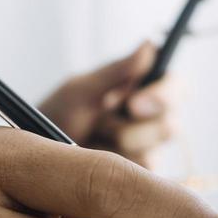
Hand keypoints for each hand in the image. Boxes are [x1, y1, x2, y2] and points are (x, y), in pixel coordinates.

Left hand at [38, 41, 173, 167]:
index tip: (133, 105)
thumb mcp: (82, 89)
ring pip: (151, 152)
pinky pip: (137, 173)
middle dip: (132, 129)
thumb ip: (116, 71)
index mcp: (146, 88)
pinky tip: (94, 156)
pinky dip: (112, 164)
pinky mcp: (137, 172)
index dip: (163, 96)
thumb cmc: (59, 112)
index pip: (177, 88)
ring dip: (115, 146)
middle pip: (170, 126)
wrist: (40, 151)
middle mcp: (154, 117)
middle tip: (100, 125)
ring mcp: (147, 147)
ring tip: (90, 137)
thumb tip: (148, 45)